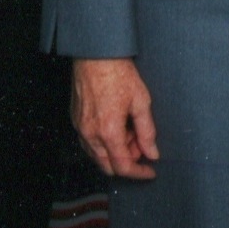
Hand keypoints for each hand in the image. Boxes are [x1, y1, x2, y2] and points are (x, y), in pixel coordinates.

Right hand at [73, 56, 159, 178]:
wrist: (95, 54)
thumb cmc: (118, 73)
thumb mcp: (141, 102)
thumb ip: (147, 132)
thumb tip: (152, 152)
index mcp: (108, 131)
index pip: (123, 166)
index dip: (139, 173)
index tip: (150, 171)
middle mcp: (90, 134)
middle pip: (108, 166)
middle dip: (127, 161)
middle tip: (141, 143)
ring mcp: (80, 127)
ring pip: (97, 155)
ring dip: (115, 151)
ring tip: (130, 129)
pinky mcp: (76, 120)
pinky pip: (89, 142)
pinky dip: (104, 142)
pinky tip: (116, 124)